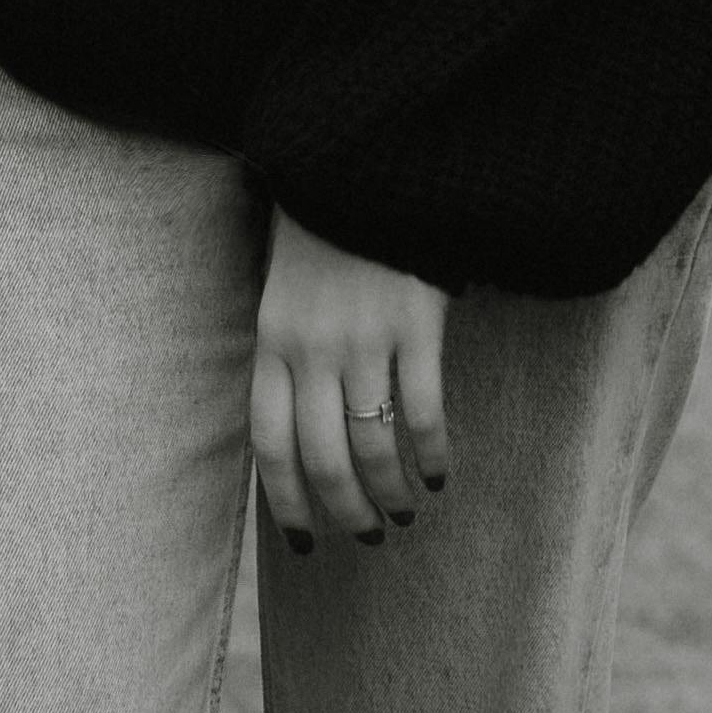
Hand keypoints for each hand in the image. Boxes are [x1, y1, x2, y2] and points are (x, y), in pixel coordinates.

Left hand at [249, 205, 450, 552]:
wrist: (363, 170)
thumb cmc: (320, 242)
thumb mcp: (282, 299)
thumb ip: (285, 364)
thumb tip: (294, 453)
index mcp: (272, 342)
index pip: (270, 446)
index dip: (288, 503)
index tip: (306, 543)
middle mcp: (313, 347)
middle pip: (325, 458)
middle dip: (347, 510)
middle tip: (368, 534)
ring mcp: (365, 336)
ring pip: (375, 444)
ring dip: (391, 492)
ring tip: (404, 509)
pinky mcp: (416, 322)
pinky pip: (425, 410)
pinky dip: (434, 453)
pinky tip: (441, 474)